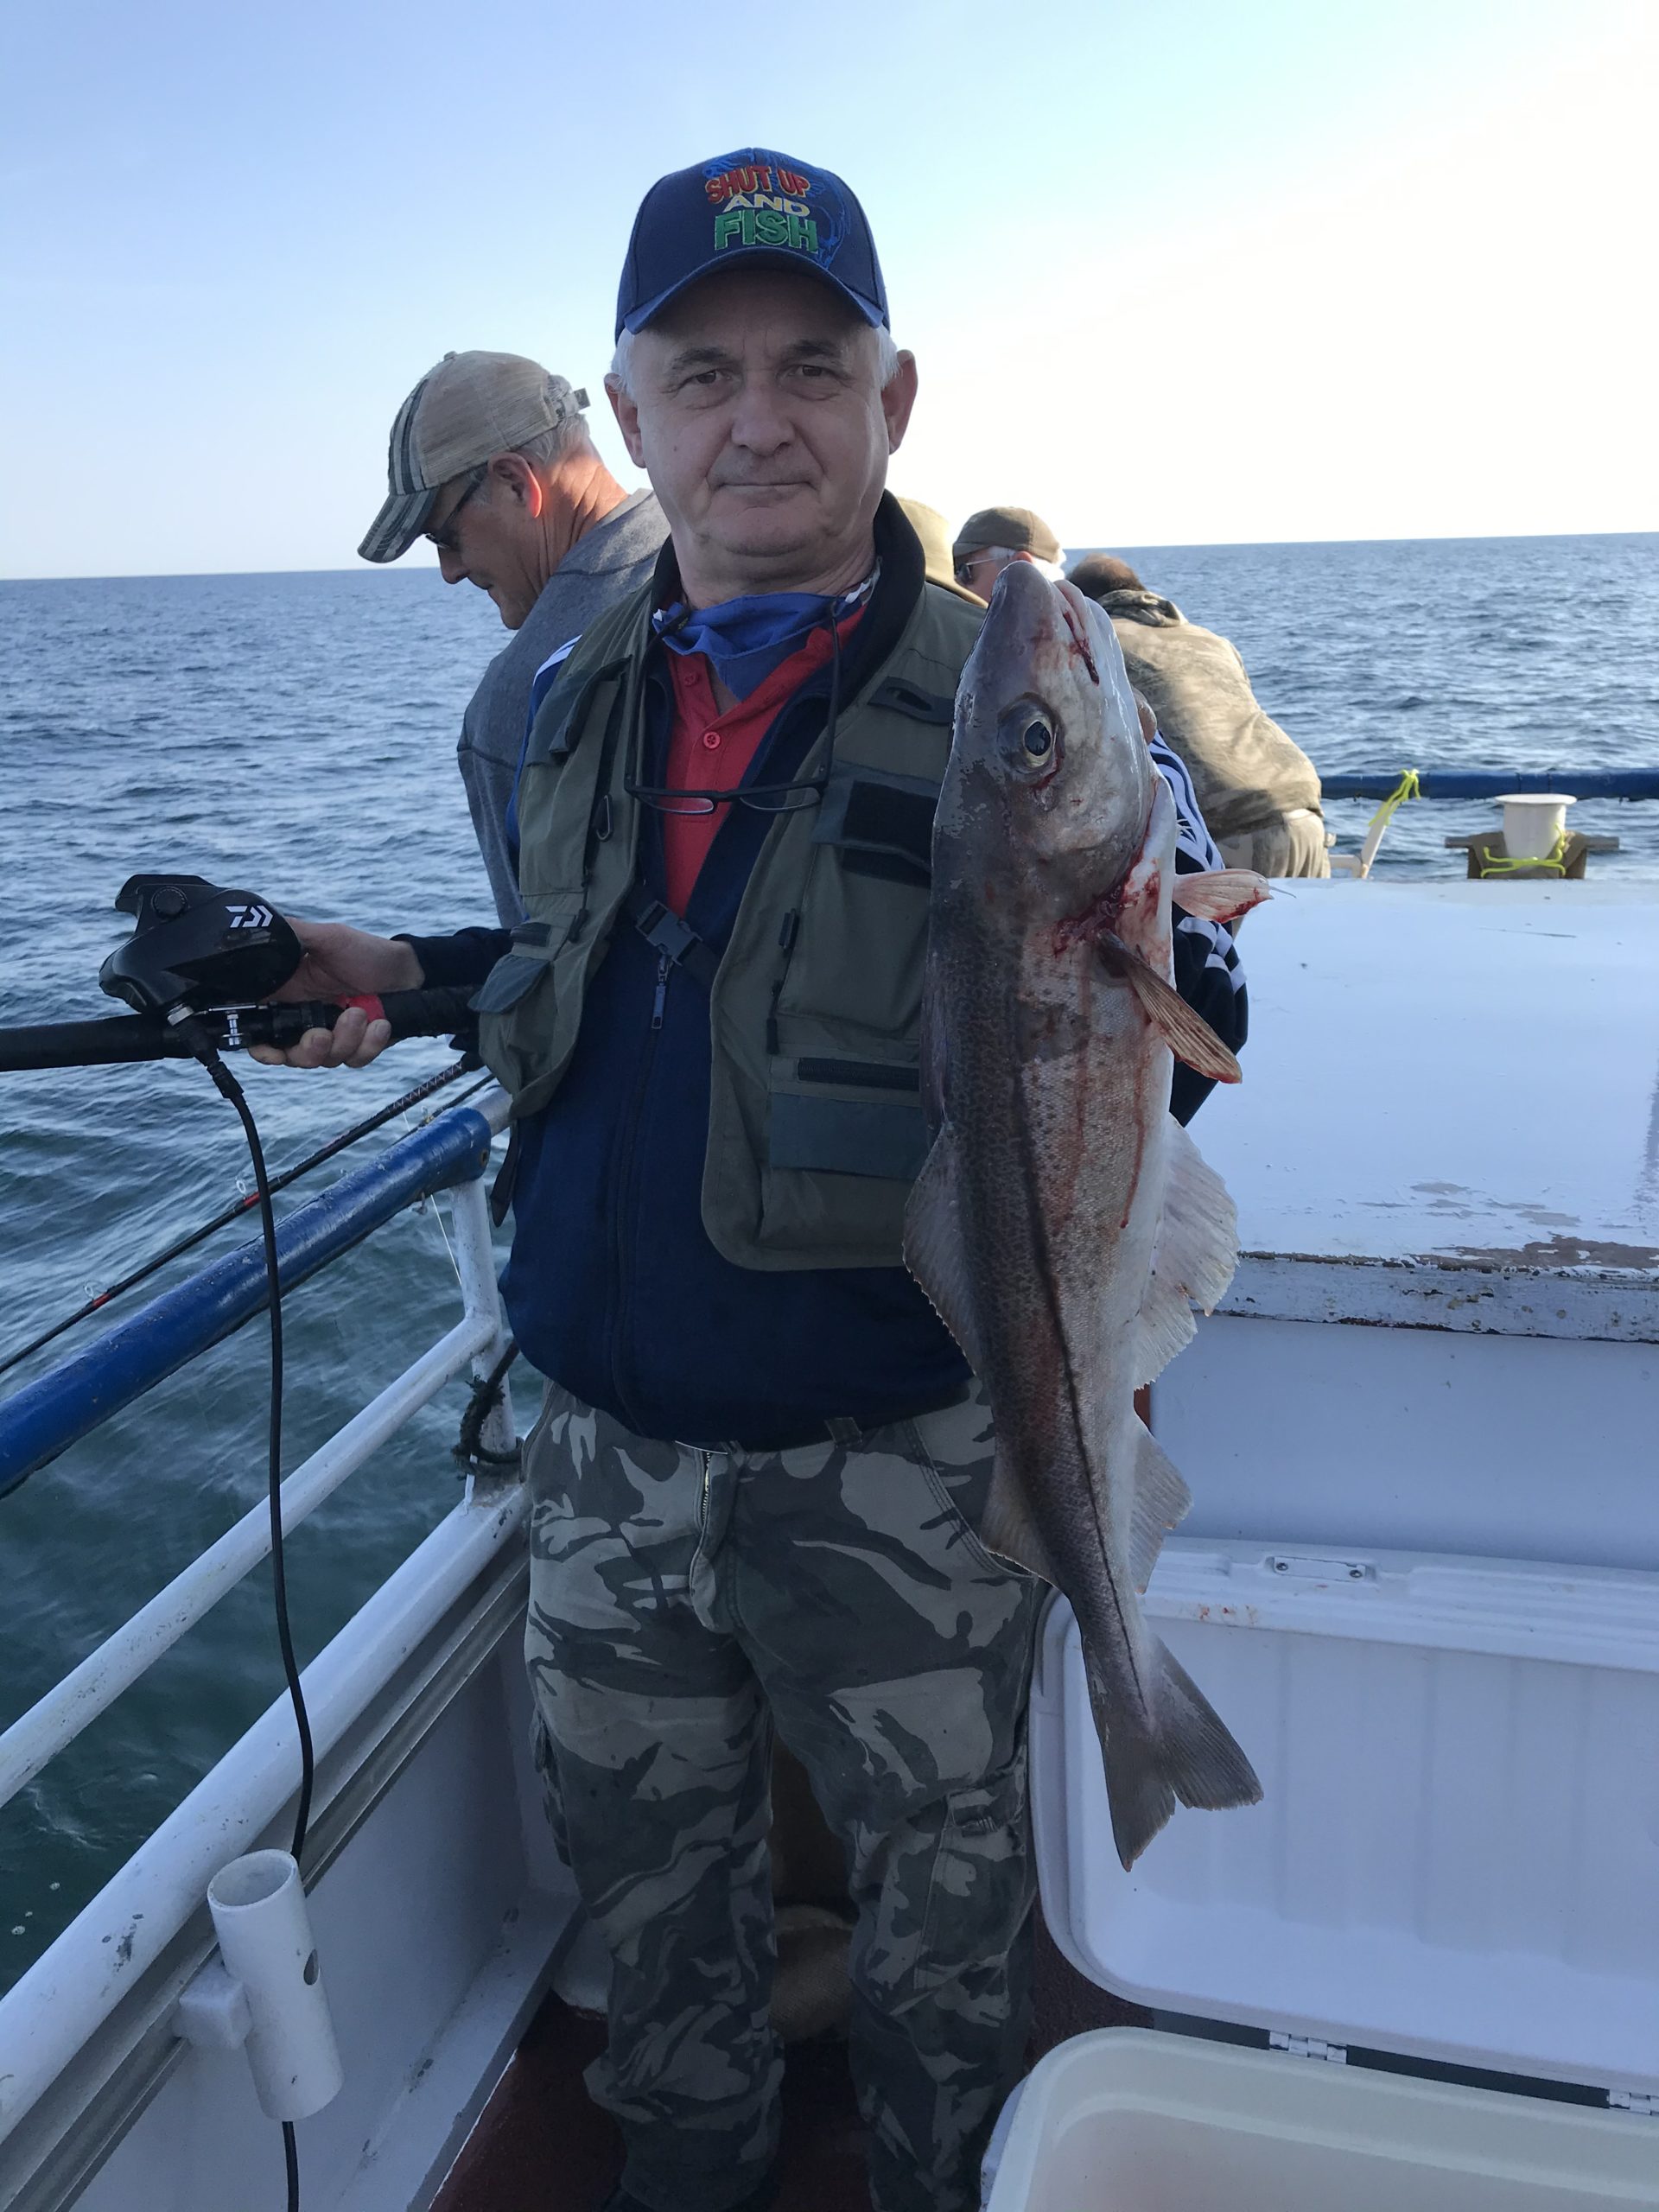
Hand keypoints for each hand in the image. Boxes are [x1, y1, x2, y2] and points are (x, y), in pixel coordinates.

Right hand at [248, 919, 424, 1069]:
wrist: (409, 970)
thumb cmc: (366, 952)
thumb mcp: (327, 937)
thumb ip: (292, 935)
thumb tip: (257, 928)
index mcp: (290, 997)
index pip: (262, 1031)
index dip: (262, 1047)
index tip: (270, 1049)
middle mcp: (307, 1021)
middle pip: (290, 1056)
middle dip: (307, 1051)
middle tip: (322, 1035)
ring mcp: (334, 1036)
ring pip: (325, 1060)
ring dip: (344, 1039)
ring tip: (361, 1014)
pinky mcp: (359, 1046)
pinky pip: (355, 1059)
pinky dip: (369, 1044)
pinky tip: (380, 1024)